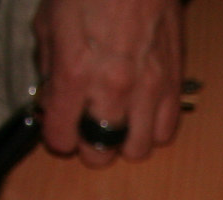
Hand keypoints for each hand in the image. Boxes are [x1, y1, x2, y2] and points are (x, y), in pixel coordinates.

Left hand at [33, 0, 185, 167]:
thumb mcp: (50, 23)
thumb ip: (49, 69)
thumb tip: (52, 100)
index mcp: (75, 72)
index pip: (61, 138)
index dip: (57, 135)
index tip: (59, 127)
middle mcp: (113, 89)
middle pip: (101, 154)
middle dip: (90, 145)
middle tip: (87, 126)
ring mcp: (148, 89)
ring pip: (137, 149)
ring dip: (124, 140)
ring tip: (118, 121)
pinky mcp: (173, 84)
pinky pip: (165, 131)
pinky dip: (151, 129)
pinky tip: (141, 112)